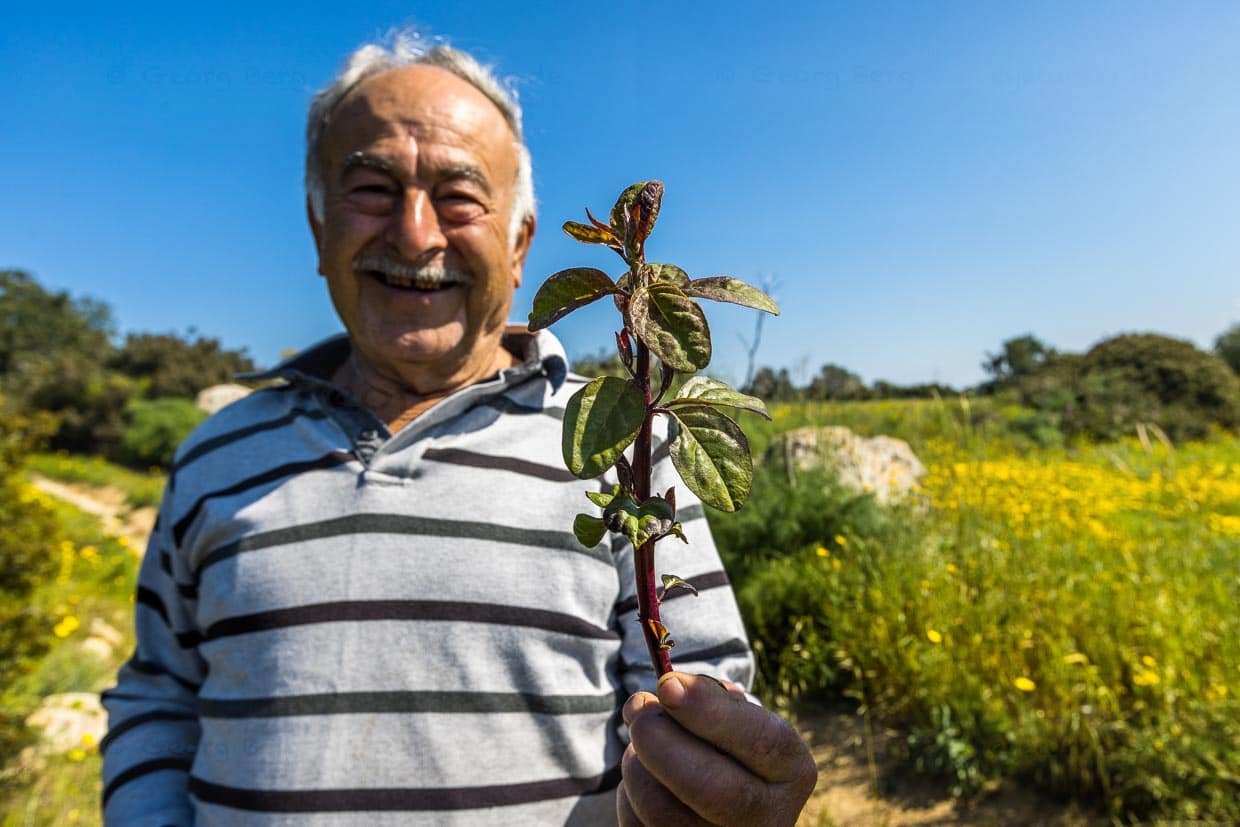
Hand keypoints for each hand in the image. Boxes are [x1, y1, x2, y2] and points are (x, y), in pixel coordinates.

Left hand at [618, 672, 816, 825]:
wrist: (722, 805)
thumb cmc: (725, 746)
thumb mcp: (734, 718)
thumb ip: (705, 698)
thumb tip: (660, 694)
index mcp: (791, 772)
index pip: (761, 741)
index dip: (709, 710)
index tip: (668, 683)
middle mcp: (768, 819)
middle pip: (710, 788)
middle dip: (659, 740)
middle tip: (637, 708)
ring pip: (661, 810)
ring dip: (636, 764)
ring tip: (640, 744)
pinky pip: (637, 826)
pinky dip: (628, 794)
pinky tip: (643, 779)